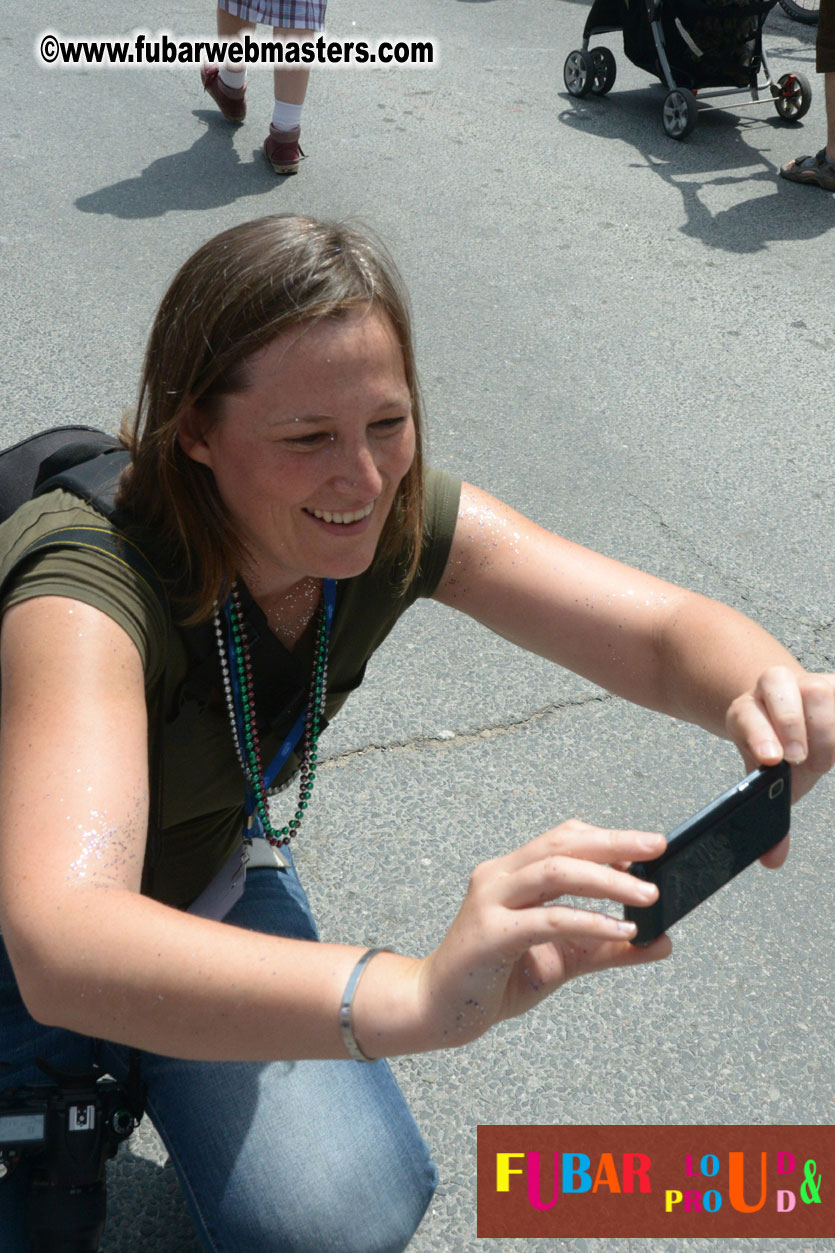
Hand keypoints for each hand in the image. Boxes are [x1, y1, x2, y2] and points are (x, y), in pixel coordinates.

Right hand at [417, 822, 670, 1048]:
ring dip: (608, 880)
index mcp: (512, 872)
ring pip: (555, 871)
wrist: (438, 1009)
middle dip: (614, 842)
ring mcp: (490, 901)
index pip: (562, 838)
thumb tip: (661, 941)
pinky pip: (547, 919)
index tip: (649, 848)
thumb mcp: (563, 959)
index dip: (606, 838)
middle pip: (562, 844)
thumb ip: (607, 947)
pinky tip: (620, 930)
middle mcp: (498, 876)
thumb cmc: (496, 978)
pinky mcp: (489, 934)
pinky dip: (588, 921)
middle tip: (657, 847)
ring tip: (647, 895)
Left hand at [725, 665, 834, 864]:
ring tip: (820, 761)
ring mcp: (810, 681)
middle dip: (788, 724)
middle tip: (798, 759)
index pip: (746, 715)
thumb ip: (768, 813)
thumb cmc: (781, 749)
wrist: (794, 717)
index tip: (772, 760)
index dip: (758, 735)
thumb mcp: (770, 778)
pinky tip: (834, 753)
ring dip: (825, 730)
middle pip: (778, 687)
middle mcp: (774, 687)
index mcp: (747, 710)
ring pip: (818, 691)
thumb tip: (772, 860)